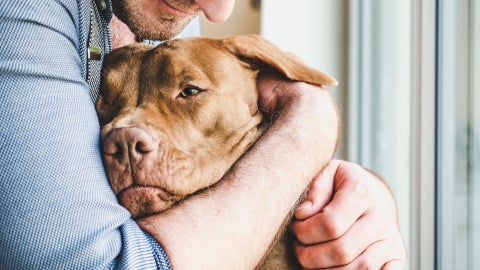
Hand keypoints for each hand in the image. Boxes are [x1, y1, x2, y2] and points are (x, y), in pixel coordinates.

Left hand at [292, 160, 406, 268]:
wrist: (374, 193)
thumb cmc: (342, 185)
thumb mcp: (326, 174)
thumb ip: (314, 191)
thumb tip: (304, 214)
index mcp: (362, 193)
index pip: (330, 224)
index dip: (305, 230)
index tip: (296, 226)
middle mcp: (381, 218)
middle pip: (341, 251)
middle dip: (310, 255)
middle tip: (299, 247)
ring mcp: (390, 240)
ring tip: (311, 259)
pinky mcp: (396, 256)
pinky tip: (333, 268)